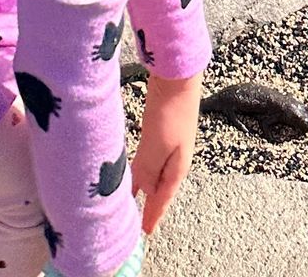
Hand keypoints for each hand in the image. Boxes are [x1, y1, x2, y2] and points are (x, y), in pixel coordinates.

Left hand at [132, 72, 200, 236]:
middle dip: (147, 203)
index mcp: (176, 166)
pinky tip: (132, 164)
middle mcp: (174, 157)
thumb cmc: (170, 110)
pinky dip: (141, 166)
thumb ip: (149, 170)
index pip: (162, 198)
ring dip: (142, 184)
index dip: (152, 215)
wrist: (178, 75)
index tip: (144, 233)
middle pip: (158, 186)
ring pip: (153, 170)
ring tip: (129, 197)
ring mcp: (169, 141)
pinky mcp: (162, 127)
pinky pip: (149, 155)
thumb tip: (144, 192)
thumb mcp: (157, 145)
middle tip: (134, 220)